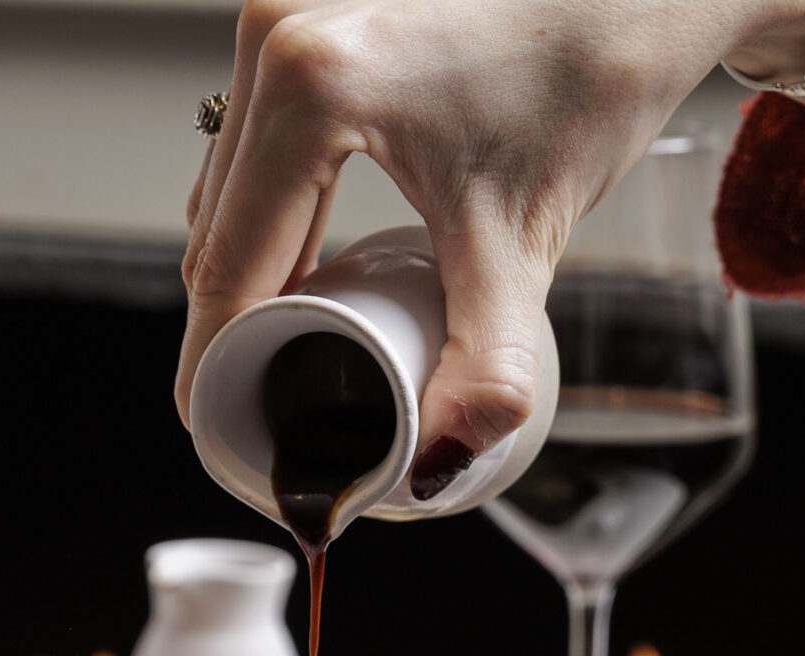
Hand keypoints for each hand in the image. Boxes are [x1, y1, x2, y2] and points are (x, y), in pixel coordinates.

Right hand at [175, 0, 804, 473]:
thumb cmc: (592, 70)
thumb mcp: (525, 237)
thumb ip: (485, 362)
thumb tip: (442, 461)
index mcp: (313, 87)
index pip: (227, 261)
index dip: (213, 359)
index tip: (212, 425)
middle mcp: (279, 36)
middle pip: (213, 224)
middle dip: (231, 320)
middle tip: (264, 396)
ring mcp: (284, 13)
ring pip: (226, 182)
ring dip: (246, 262)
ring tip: (287, 336)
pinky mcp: (303, 10)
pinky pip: (254, 138)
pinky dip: (269, 205)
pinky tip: (303, 255)